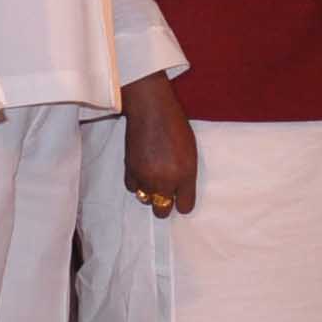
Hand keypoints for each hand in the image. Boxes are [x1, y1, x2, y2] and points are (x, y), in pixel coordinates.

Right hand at [119, 72, 197, 217]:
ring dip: (150, 193)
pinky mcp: (130, 170)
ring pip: (146, 200)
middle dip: (165, 206)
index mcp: (185, 174)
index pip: (185, 207)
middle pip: (162, 211)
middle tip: (166, 196)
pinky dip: (137, 183)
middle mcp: (165, 180)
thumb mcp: (191, 152)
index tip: (182, 199)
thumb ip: (186, 174)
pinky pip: (133, 188)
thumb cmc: (175, 126)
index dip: (184, 204)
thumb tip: (179, 189)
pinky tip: (141, 173)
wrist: (151, 110)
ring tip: (153, 181)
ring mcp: (146, 176)